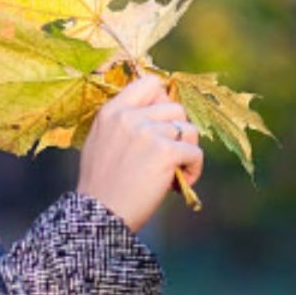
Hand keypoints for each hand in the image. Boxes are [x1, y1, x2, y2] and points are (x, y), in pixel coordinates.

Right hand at [76, 75, 203, 232]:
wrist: (100, 213)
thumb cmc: (101, 183)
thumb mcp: (101, 141)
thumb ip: (124, 122)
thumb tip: (160, 111)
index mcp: (112, 111)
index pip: (149, 83)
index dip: (162, 99)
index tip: (162, 121)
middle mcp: (129, 116)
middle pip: (175, 108)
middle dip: (178, 131)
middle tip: (170, 153)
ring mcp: (148, 132)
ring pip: (189, 130)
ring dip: (187, 150)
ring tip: (176, 170)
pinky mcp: (165, 152)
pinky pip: (195, 152)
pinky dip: (193, 169)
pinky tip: (179, 183)